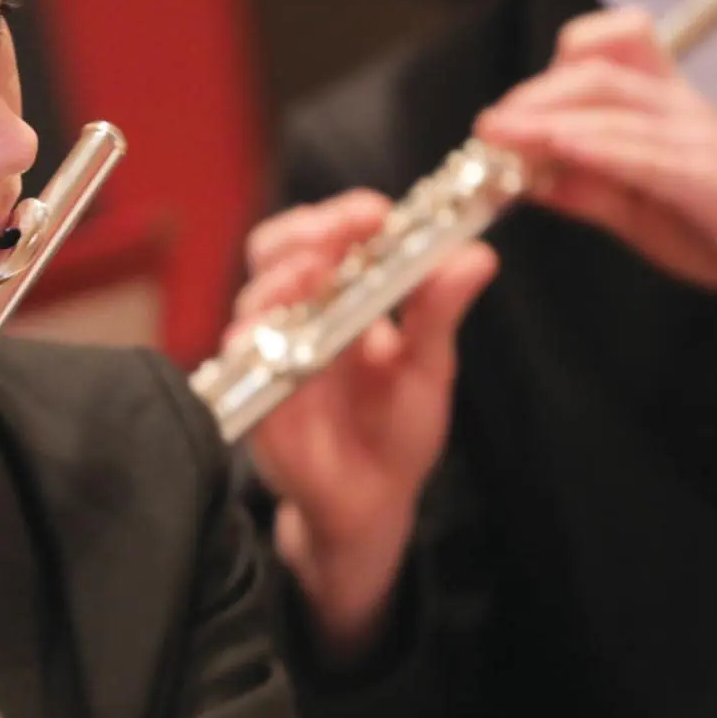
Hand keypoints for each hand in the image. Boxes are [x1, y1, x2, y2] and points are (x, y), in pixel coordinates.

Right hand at [238, 191, 496, 649]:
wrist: (372, 505)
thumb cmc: (395, 431)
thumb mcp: (428, 366)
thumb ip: (440, 311)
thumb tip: (476, 253)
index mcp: (339, 299)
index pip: (324, 236)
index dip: (343, 216)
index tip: (378, 212)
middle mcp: (297, 318)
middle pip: (275, 252)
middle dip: (304, 233)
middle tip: (341, 233)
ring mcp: (272, 357)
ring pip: (255, 299)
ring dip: (283, 280)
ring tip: (314, 274)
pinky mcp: (256, 399)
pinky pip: (240, 363)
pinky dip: (252, 340)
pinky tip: (271, 331)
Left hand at [476, 5, 716, 301]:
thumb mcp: (637, 211)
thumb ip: (584, 190)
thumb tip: (521, 178)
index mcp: (665, 109)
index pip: (614, 47)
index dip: (556, 67)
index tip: (510, 111)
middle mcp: (681, 111)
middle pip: (597, 73)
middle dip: (533, 95)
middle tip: (488, 126)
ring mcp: (699, 140)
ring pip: (615, 106)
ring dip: (547, 117)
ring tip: (500, 133)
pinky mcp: (712, 178)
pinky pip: (649, 154)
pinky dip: (601, 147)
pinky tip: (562, 149)